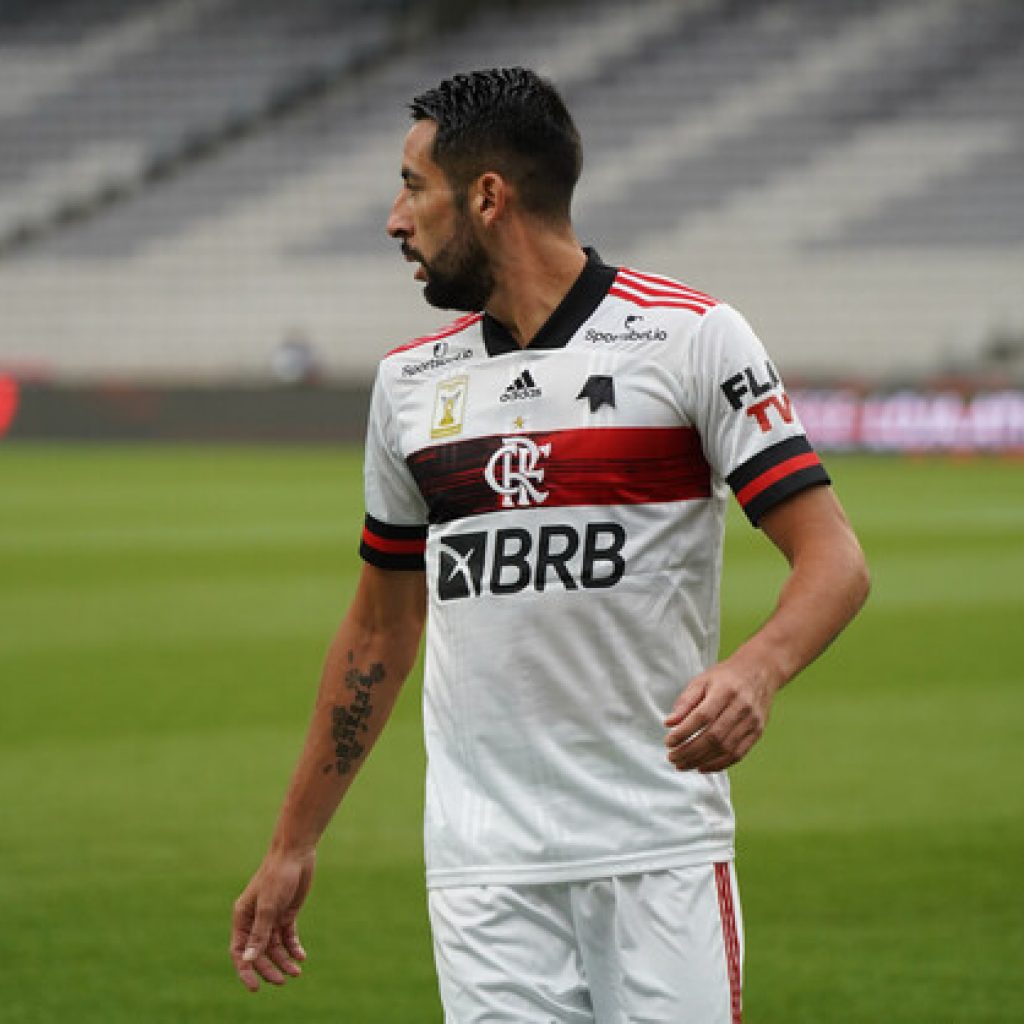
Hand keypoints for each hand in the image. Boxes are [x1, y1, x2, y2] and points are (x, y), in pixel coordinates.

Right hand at [230, 849, 315, 991]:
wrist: (295, 854)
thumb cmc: (277, 876)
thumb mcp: (268, 907)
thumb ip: (259, 933)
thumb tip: (248, 959)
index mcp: (242, 917)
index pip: (240, 951)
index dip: (246, 970)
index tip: (255, 987)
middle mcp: (254, 920)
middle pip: (259, 952)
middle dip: (269, 968)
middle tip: (283, 980)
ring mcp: (271, 917)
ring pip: (275, 947)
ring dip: (284, 960)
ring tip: (297, 972)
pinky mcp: (286, 914)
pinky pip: (287, 937)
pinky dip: (293, 947)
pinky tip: (301, 956)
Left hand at [664, 662, 775, 772]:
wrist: (759, 671)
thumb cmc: (726, 676)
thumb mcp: (702, 680)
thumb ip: (686, 702)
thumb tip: (669, 723)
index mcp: (725, 691)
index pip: (702, 717)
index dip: (684, 732)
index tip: (668, 742)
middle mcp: (741, 707)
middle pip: (714, 736)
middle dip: (690, 751)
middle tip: (672, 758)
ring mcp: (752, 721)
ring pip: (725, 748)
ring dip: (701, 761)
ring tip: (683, 765)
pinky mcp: (757, 732)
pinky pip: (738, 754)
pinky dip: (719, 764)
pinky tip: (702, 767)